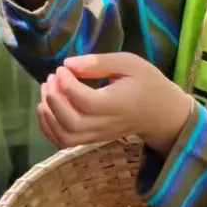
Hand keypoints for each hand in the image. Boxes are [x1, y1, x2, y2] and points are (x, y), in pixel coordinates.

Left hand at [38, 54, 192, 155]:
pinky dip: (49, 128)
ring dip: (48, 115)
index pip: (85, 101)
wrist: (161, 113)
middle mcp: (106, 124)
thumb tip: (68, 64)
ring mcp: (98, 135)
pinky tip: (46, 109)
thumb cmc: (147, 83)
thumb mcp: (130, 63)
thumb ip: (99, 63)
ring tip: (46, 91)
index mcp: (117, 104)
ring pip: (66, 137)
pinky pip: (65, 143)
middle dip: (54, 100)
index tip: (62, 68)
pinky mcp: (92, 140)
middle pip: (72, 123)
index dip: (67, 84)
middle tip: (51, 78)